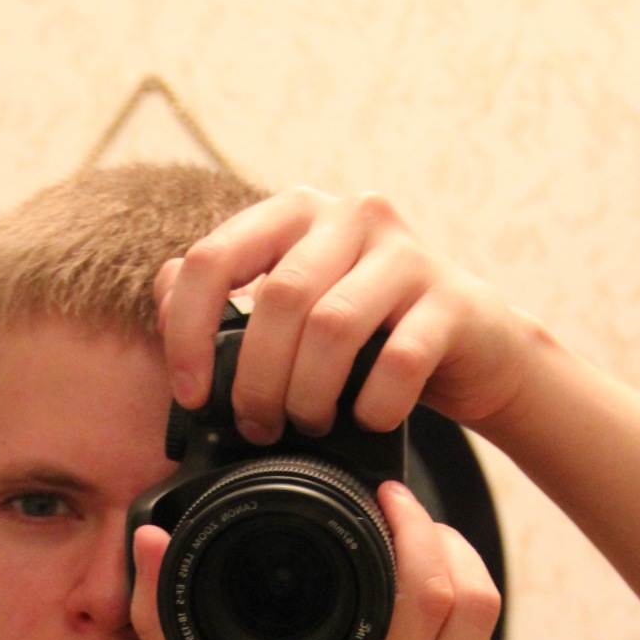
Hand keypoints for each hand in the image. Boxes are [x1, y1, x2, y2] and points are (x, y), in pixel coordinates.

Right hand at [129, 480, 499, 639]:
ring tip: (418, 546)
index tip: (384, 496)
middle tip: (405, 512)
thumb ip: (164, 622)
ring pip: (485, 628)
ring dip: (460, 573)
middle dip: (444, 537)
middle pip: (472, 600)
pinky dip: (459, 619)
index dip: (413, 527)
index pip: (425, 593)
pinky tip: (424, 603)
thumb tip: (146, 540)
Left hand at [154, 189, 531, 442]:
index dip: (188, 332)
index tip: (192, 394)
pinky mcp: (453, 301)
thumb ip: (226, 296)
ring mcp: (407, 254)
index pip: (214, 257)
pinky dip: (375, 405)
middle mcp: (352, 216)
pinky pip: (399, 361)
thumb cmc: (369, 338)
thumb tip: (164, 289)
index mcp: (296, 212)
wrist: (475, 350)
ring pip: (333, 327)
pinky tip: (369, 419)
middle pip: (279, 300)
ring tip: (310, 426)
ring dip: (310, 395)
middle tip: (259, 427)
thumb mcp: (290, 313)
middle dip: (258, 381)